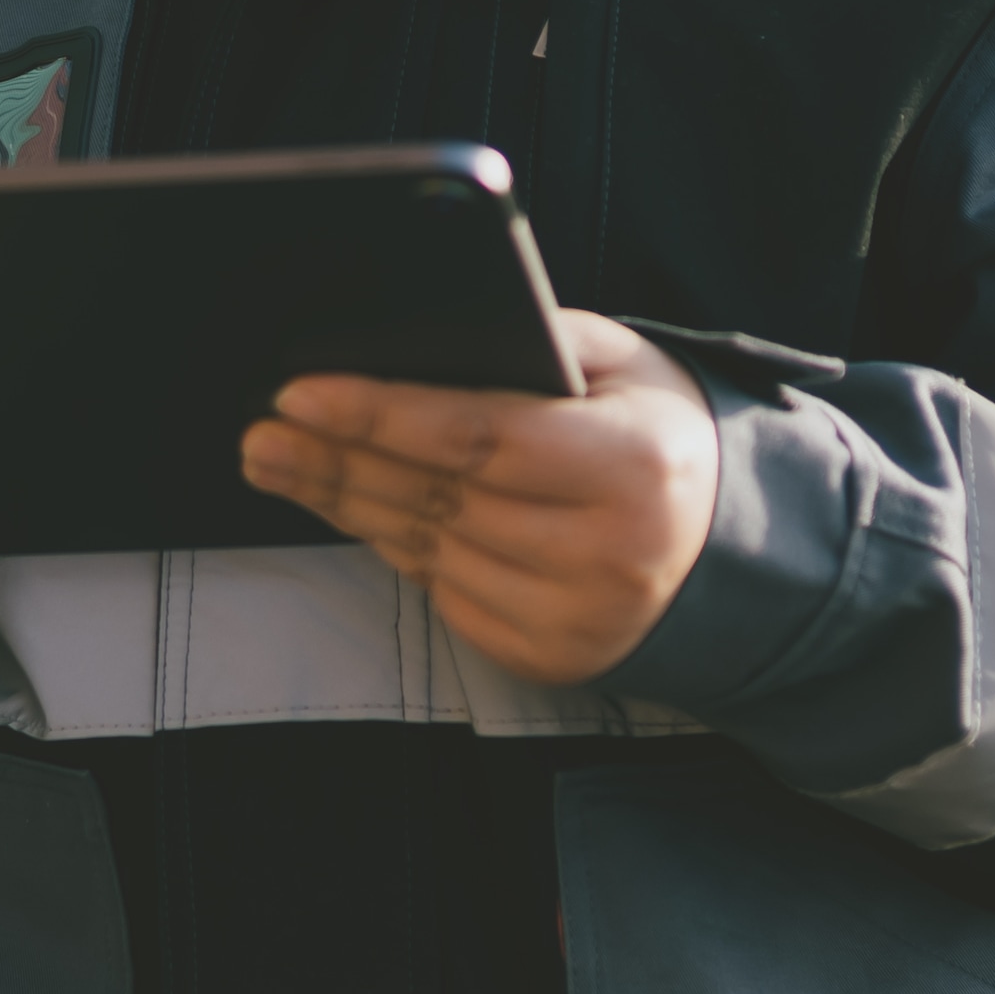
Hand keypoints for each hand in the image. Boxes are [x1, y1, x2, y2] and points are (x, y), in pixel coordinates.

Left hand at [240, 312, 717, 686]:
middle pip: (437, 499)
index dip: (379, 414)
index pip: (476, 437)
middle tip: (262, 432)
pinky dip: (398, 548)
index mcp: (629, 467)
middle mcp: (605, 554)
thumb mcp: (626, 364)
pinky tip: (357, 509)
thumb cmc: (661, 434)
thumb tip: (415, 335)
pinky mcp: (554, 658)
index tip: (297, 392)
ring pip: (429, 551)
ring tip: (283, 463)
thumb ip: (538, 343)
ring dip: (348, 505)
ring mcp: (578, 619)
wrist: (732, 547)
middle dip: (336, 461)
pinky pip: (448, 595)